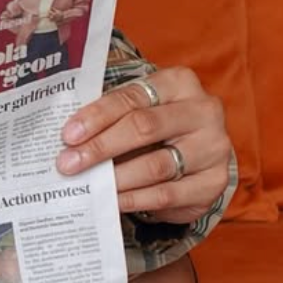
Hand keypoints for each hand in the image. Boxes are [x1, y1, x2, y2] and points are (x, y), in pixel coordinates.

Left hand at [56, 66, 229, 224]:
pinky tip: (112, 200)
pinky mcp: (214, 182)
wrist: (198, 152)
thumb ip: (111, 116)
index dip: (97, 116)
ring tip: (88, 185)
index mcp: (180, 82)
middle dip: (101, 147)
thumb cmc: (157, 124)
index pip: (131, 97)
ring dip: (116, 178)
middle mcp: (203, 111)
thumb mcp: (138, 109)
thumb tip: (69, 140)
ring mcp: (213, 147)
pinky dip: (135, 199)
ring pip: (156, 164)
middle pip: (145, 127)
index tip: (69, 135)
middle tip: (69, 163)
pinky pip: (168, 194)